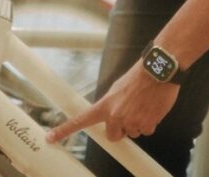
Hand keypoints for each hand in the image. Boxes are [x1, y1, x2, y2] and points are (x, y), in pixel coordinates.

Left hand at [45, 61, 178, 143]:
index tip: (50, 137)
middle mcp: (116, 116)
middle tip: (129, 113)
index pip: (81, 120)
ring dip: (137, 122)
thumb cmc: (138, 77)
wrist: (158, 71)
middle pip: (114, 136)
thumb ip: (112, 104)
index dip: (64, 130)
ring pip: (132, 132)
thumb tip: (111, 115)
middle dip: (120, 129)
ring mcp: (131, 122)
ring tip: (142, 104)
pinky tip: (151, 108)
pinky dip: (149, 122)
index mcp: (105, 105)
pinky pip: (146, 130)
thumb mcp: (117, 88)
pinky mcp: (147, 125)